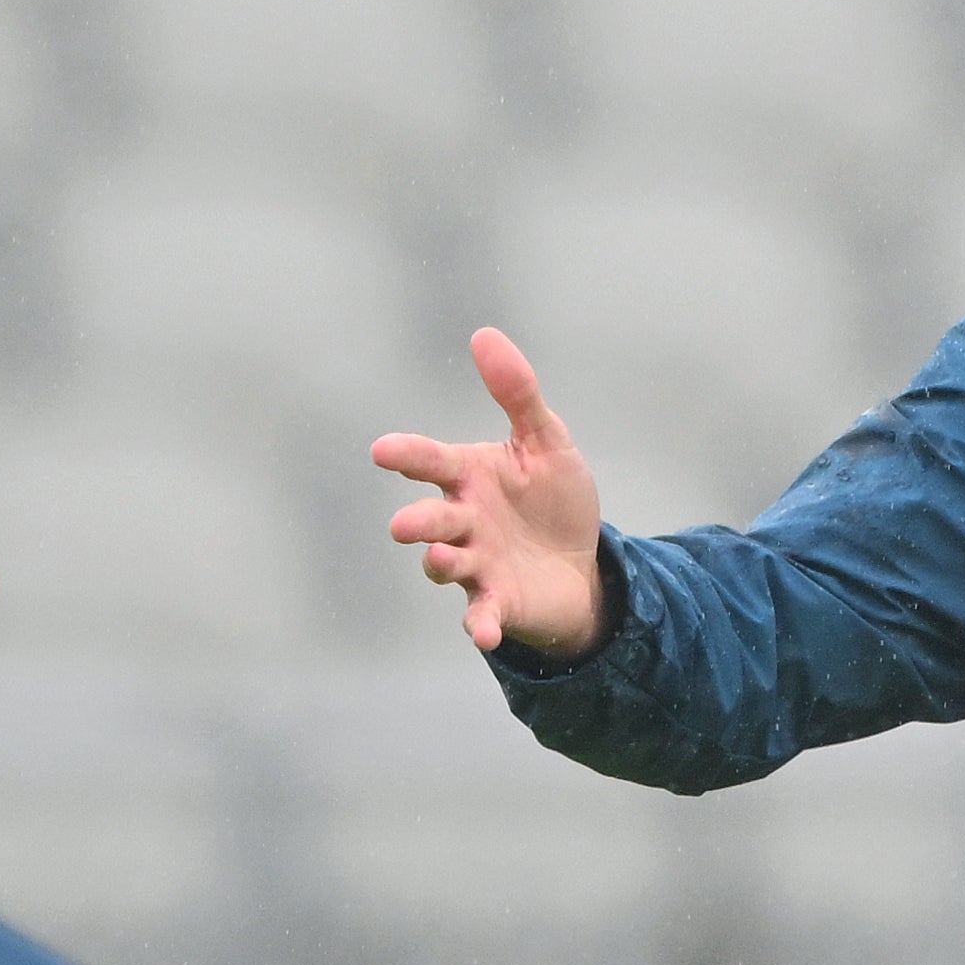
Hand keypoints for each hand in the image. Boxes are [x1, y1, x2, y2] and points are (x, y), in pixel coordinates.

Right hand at [371, 327, 607, 660]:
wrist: (580, 566)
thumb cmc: (553, 501)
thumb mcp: (546, 441)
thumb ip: (517, 393)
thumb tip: (484, 333)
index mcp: (470, 477)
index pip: (432, 462)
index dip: (408, 456)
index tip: (384, 451)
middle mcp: (464, 521)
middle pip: (433, 517)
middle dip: (418, 520)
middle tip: (405, 525)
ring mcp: (477, 565)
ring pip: (447, 563)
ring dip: (440, 562)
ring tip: (439, 557)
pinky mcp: (497, 603)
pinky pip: (482, 613)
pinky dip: (479, 623)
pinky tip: (482, 631)